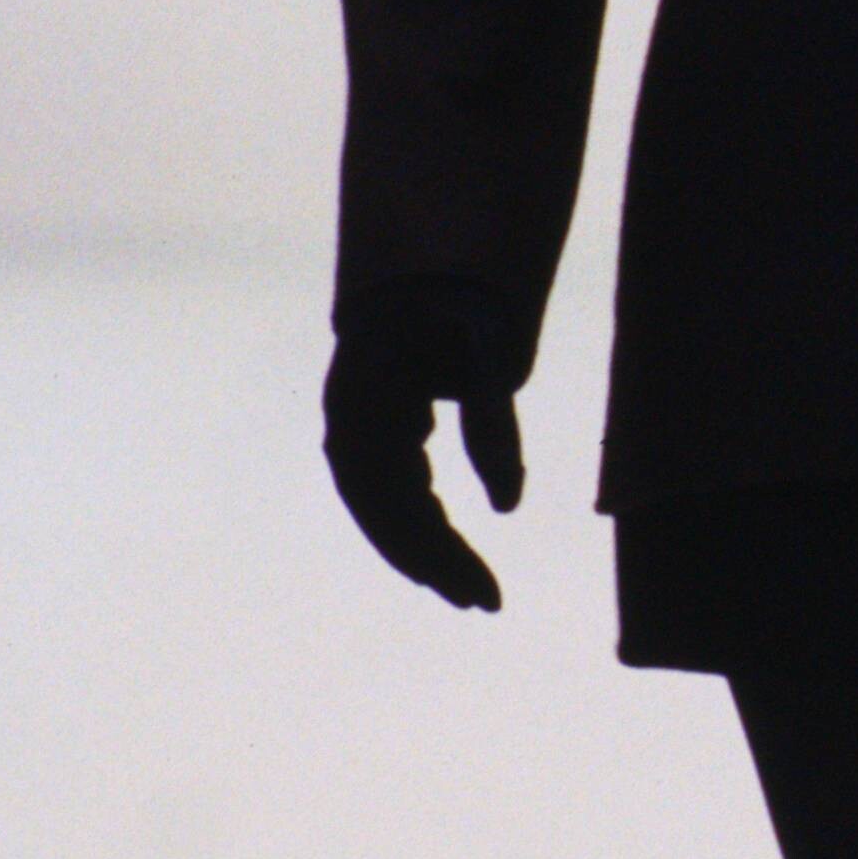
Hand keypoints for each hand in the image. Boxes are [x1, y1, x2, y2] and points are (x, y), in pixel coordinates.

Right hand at [323, 283, 525, 611]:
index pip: (383, 491)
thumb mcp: (488, 345)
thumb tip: (508, 507)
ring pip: (382, 501)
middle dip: (430, 560)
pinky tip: (450, 548)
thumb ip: (491, 421)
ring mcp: (358, 415)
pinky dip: (421, 518)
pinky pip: (392, 483)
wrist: (432, 256)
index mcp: (364, 392)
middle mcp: (348, 411)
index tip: (473, 587)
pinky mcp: (379, 418)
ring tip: (473, 590)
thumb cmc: (461, 289)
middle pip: (380, 507)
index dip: (423, 546)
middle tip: (485, 602)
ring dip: (424, 548)